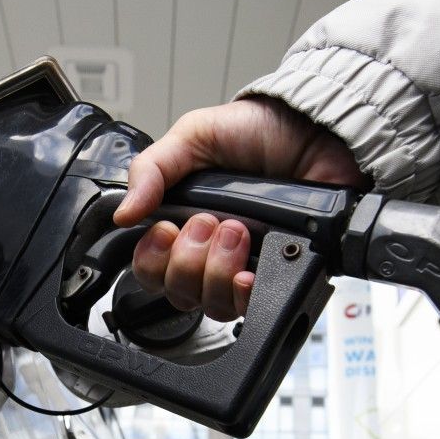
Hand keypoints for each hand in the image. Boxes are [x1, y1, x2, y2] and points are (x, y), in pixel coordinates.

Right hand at [113, 96, 367, 320]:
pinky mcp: (280, 274)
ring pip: (213, 305)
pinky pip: (252, 307)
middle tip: (210, 221)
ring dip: (217, 270)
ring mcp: (246, 267)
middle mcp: (213, 252)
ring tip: (239, 232)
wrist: (317, 132)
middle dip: (188, 260)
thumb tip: (122, 213)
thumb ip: (152, 169)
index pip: (152, 268)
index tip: (165, 230)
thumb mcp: (194, 136)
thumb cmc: (260, 130)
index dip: (152, 260)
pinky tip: (248, 272)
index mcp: (185, 222)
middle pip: (179, 293)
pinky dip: (244, 294)